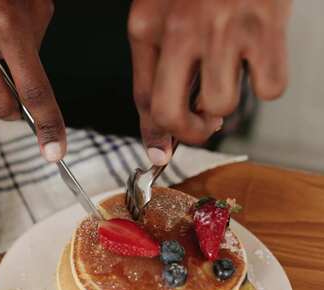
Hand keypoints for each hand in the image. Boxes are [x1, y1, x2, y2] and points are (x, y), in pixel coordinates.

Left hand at [128, 0, 290, 164]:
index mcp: (147, 28)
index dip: (153, 133)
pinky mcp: (266, 29)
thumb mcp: (157, 17)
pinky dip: (266, 85)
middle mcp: (180, 31)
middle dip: (186, 133)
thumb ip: (154, 68)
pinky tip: (256, 62)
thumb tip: (159, 128)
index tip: (161, 151)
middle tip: (199, 125)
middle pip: (171, 112)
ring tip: (226, 82)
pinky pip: (269, 89)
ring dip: (225, 107)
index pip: (143, 99)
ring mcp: (223, 31)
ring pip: (220, 105)